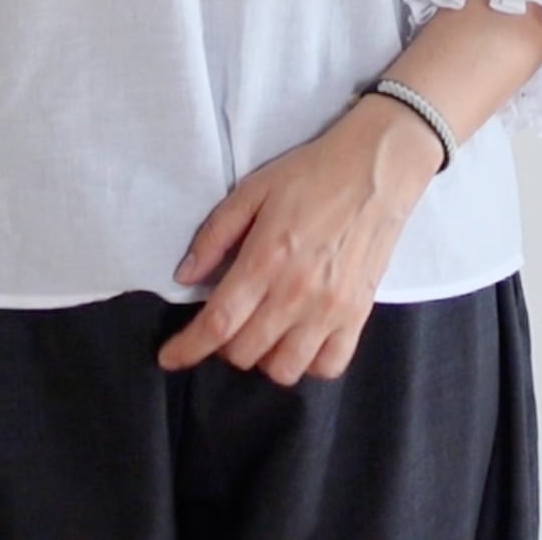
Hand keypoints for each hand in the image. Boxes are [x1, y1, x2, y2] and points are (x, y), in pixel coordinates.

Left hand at [157, 97, 442, 385]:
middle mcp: (297, 294)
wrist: (374, 171)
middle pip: (245, 351)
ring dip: (261, 358)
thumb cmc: (307, 176)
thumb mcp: (250, 192)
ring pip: (284, 369)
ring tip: (258, 330)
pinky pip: (329, 366)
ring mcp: (331, 310)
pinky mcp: (358, 316)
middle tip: (221, 322)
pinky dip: (306, 364)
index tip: (168, 358)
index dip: (188, 348)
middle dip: (221, 345)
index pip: (219, 322)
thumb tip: (184, 277)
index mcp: (264, 260)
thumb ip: (214, 237)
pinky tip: (295, 340)